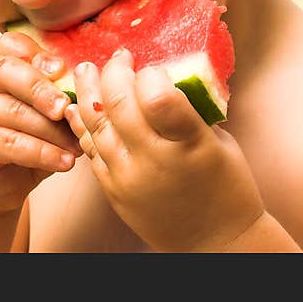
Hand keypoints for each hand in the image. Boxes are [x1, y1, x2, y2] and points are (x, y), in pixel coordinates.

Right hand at [0, 31, 81, 218]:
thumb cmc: (29, 140)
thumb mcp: (44, 114)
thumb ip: (57, 96)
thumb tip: (89, 86)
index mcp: (1, 67)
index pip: (11, 44)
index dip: (36, 54)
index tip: (62, 70)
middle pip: (7, 71)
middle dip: (42, 88)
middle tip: (68, 108)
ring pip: (14, 111)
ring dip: (52, 131)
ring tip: (77, 146)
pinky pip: (10, 143)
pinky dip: (43, 153)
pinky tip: (65, 162)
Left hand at [64, 48, 264, 251]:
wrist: (215, 244)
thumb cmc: (226, 186)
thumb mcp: (219, 142)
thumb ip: (189, 110)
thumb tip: (162, 73)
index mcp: (190, 145)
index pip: (158, 97)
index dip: (149, 74)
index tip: (151, 67)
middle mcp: (155, 161)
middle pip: (119, 104)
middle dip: (113, 72)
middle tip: (117, 57)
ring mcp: (129, 177)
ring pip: (96, 124)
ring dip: (87, 91)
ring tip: (85, 70)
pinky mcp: (113, 190)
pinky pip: (90, 149)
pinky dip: (81, 124)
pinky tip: (76, 105)